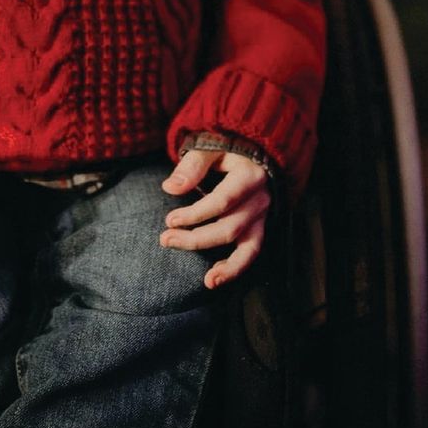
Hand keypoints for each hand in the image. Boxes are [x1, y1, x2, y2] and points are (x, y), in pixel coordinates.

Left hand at [159, 150, 270, 289]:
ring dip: (224, 265)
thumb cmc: (227, 146)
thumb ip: (192, 166)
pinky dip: (236, 267)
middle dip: (197, 238)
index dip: (195, 214)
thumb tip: (170, 188)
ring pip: (246, 246)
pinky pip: (252, 252)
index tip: (170, 220)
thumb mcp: (210, 146)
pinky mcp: (259, 226)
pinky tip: (215, 278)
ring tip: (207, 281)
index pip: (221, 201)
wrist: (254, 150)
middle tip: (166, 239)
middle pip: (229, 227)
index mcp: (248, 176)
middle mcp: (260, 199)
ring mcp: (262, 215)